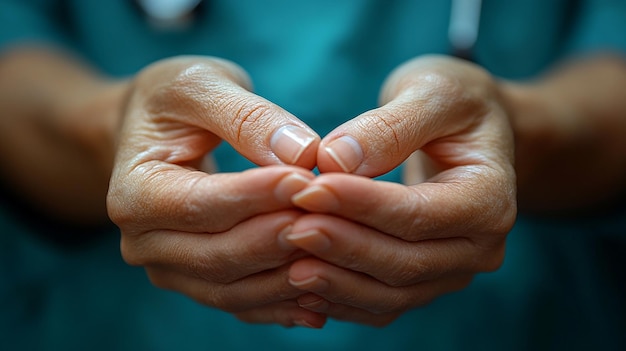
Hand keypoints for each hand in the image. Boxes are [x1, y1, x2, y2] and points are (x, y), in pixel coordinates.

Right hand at [107, 56, 327, 326]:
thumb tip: (302, 152)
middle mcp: (142, 242)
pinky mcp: (197, 282)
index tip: (307, 181)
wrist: (154, 134)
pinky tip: (322, 295)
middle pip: (218, 256)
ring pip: (233, 290)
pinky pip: (243, 303)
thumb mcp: (202, 85)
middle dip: (279, 239)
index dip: (257, 197)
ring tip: (339, 253)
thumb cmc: (175, 101)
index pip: (201, 204)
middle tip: (334, 218)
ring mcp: (169, 269)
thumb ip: (246, 116)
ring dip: (287, 277)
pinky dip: (282, 301)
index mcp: (133, 191)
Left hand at [283, 55, 516, 325]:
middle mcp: (480, 246)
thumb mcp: (432, 93)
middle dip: (343, 247)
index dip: (362, 206)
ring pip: (391, 293)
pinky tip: (303, 287)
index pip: (419, 214)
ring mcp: (453, 270)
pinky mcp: (425, 281)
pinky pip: (382, 304)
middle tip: (289, 227)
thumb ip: (389, 125)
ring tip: (287, 263)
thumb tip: (335, 160)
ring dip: (337, 281)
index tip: (310, 189)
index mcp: (490, 197)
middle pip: (405, 262)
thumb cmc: (453, 102)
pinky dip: (342, 298)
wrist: (471, 130)